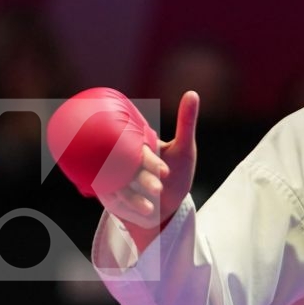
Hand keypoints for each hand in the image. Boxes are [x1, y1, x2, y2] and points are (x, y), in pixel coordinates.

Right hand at [105, 90, 199, 234]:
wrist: (166, 208)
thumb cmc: (176, 174)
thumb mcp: (184, 150)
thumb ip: (186, 123)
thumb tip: (192, 93)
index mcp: (138, 143)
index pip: (139, 147)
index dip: (151, 160)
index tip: (165, 171)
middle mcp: (124, 158)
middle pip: (127, 166)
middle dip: (143, 179)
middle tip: (159, 189)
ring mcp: (115, 176)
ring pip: (120, 184)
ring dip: (133, 196)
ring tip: (152, 207)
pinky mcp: (111, 194)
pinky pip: (116, 198)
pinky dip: (130, 205)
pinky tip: (146, 211)